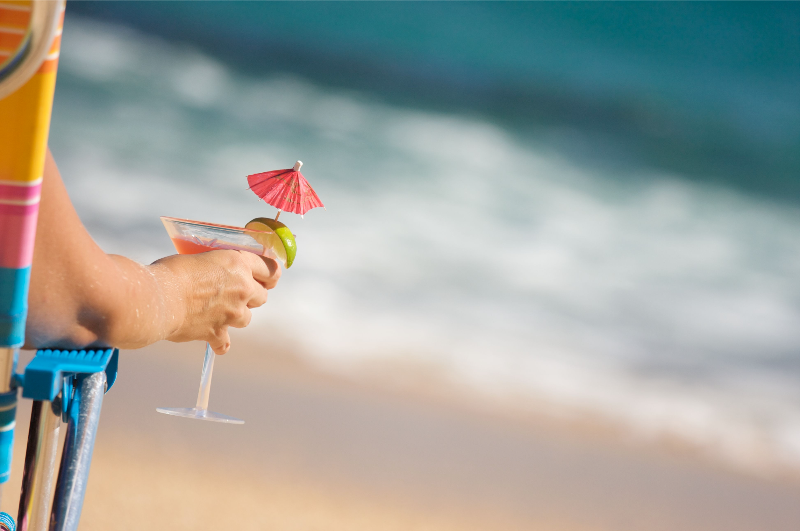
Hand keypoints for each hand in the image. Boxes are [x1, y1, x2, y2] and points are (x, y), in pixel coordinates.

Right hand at [151, 250, 280, 353]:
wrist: (159, 297)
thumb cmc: (172, 272)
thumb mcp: (201, 257)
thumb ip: (216, 267)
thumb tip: (214, 274)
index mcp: (239, 264)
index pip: (270, 269)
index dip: (270, 274)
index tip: (269, 278)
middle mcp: (242, 289)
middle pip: (262, 296)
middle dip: (252, 295)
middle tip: (236, 293)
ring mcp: (232, 313)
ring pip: (246, 318)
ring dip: (236, 316)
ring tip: (219, 311)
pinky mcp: (217, 332)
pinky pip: (225, 343)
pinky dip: (220, 342)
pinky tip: (214, 340)